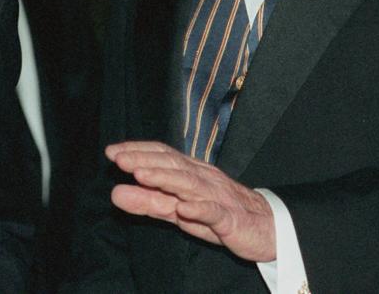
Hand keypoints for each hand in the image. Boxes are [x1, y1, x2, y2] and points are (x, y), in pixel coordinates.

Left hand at [106, 140, 276, 261]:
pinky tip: (184, 209)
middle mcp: (202, 179)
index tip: (111, 152)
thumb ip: (148, 201)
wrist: (267, 228)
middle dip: (144, 160)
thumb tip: (115, 193)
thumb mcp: (178, 210)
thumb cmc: (218, 215)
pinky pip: (215, 213)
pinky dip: (200, 209)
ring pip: (189, 184)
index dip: (137, 151)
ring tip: (141, 175)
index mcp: (190, 173)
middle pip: (172, 165)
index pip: (161, 155)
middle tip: (119, 159)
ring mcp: (217, 197)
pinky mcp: (231, 219)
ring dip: (165, 178)